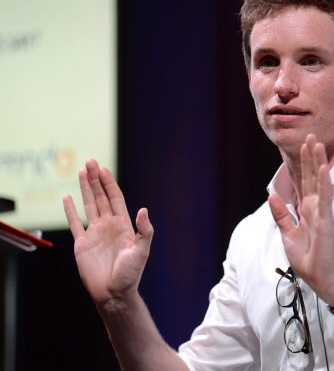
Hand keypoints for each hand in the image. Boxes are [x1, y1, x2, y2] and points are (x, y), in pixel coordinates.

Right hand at [63, 159, 153, 307]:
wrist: (114, 293)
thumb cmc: (131, 274)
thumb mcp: (142, 251)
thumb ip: (144, 230)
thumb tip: (143, 210)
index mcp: (123, 225)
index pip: (115, 198)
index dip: (109, 183)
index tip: (103, 169)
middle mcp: (109, 225)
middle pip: (101, 197)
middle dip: (95, 180)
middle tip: (90, 162)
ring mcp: (95, 233)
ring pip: (88, 205)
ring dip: (85, 189)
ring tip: (81, 172)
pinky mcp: (82, 244)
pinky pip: (75, 223)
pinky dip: (70, 211)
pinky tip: (67, 197)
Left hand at [268, 134, 333, 304]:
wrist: (319, 278)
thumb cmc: (307, 258)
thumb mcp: (287, 234)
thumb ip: (281, 214)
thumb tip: (272, 194)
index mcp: (307, 210)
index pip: (305, 182)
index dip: (305, 164)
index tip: (304, 145)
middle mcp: (316, 208)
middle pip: (312, 177)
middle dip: (311, 157)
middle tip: (312, 135)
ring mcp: (322, 213)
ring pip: (320, 182)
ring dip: (318, 163)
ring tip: (317, 144)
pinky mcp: (325, 221)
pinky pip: (324, 199)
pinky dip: (323, 183)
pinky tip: (323, 168)